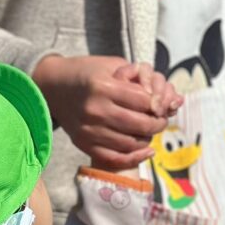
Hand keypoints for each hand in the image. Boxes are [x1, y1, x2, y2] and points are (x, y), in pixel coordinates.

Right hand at [32, 55, 169, 169]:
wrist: (54, 88)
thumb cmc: (88, 73)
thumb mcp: (112, 65)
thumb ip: (139, 79)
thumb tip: (170, 99)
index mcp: (103, 87)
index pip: (144, 101)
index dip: (159, 104)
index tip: (162, 105)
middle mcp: (95, 110)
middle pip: (140, 124)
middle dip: (158, 123)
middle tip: (162, 120)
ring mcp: (89, 130)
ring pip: (130, 143)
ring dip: (147, 140)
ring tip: (151, 132)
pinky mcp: (83, 144)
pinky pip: (114, 158)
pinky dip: (134, 158)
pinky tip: (147, 150)